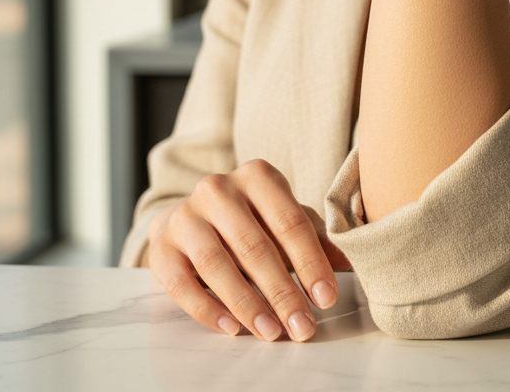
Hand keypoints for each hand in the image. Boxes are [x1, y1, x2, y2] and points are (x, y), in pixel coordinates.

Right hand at [147, 159, 350, 341]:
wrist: (192, 216)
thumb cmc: (250, 219)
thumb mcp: (283, 219)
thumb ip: (314, 238)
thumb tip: (347, 262)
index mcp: (257, 176)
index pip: (290, 221)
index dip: (310, 262)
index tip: (326, 298)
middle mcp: (218, 189)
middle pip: (254, 246)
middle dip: (282, 292)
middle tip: (302, 326)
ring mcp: (186, 215)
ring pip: (217, 265)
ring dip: (247, 304)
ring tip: (271, 331)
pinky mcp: (162, 245)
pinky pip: (182, 283)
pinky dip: (208, 309)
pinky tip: (232, 327)